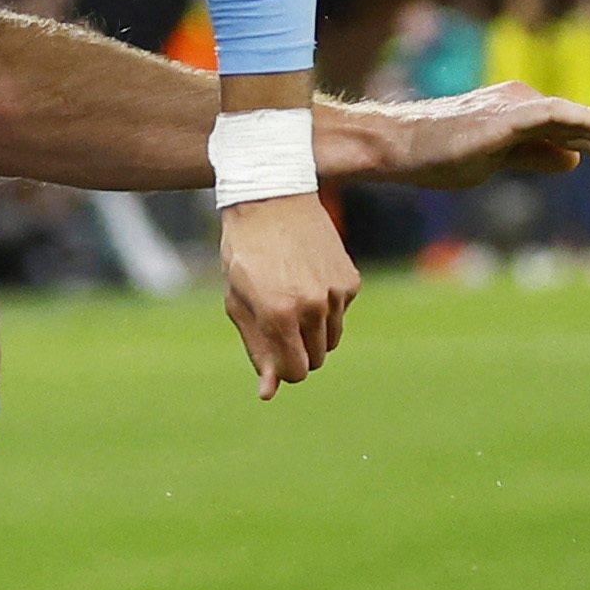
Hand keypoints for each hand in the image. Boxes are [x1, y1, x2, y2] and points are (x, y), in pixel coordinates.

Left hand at [220, 192, 358, 400]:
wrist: (272, 197)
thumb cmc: (245, 250)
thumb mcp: (239, 300)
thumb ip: (256, 347)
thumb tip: (268, 393)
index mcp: (279, 314)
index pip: (295, 372)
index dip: (283, 370)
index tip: (273, 354)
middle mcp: (313, 306)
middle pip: (316, 359)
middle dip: (297, 350)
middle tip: (277, 320)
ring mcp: (336, 293)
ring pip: (331, 339)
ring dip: (313, 331)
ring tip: (291, 296)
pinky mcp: (350, 280)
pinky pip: (340, 312)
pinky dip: (326, 306)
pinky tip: (307, 276)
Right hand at [335, 83, 589, 191]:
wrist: (398, 148)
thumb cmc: (436, 156)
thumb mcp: (495, 162)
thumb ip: (534, 157)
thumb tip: (575, 160)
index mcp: (521, 114)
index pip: (576, 133)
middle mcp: (525, 102)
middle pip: (584, 126)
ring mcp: (517, 106)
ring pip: (579, 119)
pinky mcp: (509, 115)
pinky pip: (561, 116)